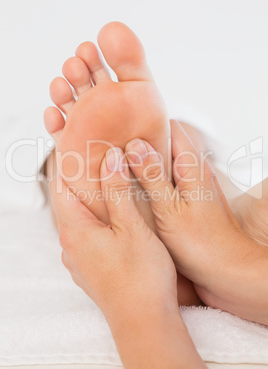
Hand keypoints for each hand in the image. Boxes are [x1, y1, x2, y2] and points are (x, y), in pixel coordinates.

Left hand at [50, 146, 204, 367]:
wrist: (145, 322)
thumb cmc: (141, 276)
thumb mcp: (131, 226)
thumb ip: (118, 190)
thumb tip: (110, 158)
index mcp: (75, 230)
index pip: (63, 187)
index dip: (72, 166)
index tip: (85, 149)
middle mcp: (71, 246)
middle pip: (72, 204)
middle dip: (86, 183)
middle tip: (104, 163)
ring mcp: (80, 261)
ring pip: (82, 222)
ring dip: (95, 204)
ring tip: (114, 188)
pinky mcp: (93, 271)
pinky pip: (90, 238)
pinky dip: (100, 223)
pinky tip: (118, 221)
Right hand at [124, 120, 267, 323]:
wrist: (230, 274)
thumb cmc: (203, 246)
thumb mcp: (170, 210)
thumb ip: (152, 177)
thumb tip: (135, 145)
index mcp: (192, 167)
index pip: (170, 129)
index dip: (145, 127)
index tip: (120, 132)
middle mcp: (194, 173)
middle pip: (164, 148)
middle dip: (139, 149)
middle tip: (111, 156)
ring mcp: (191, 189)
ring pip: (163, 168)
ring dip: (142, 170)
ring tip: (115, 175)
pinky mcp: (188, 205)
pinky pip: (166, 187)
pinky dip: (149, 187)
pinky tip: (132, 197)